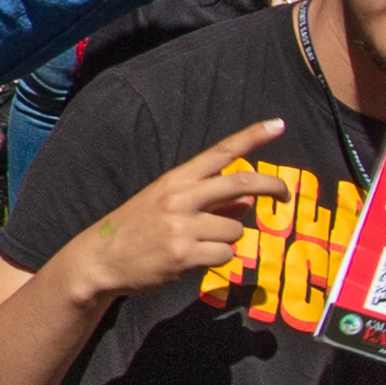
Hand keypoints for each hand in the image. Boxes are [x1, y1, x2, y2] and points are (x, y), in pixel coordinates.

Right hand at [60, 122, 293, 312]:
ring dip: (227, 239)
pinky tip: (192, 259)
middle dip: (272, 187)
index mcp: (176, 179)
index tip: (278, 125)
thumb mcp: (167, 206)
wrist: (99, 259)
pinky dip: (217, 258)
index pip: (220, 152)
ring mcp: (182, 226)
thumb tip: (249, 200)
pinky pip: (225, 255)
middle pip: (241, 183)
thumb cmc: (136, 230)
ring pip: (235, 229)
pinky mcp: (184, 254)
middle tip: (286, 195)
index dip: (252, 137)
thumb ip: (210, 200)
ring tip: (199, 244)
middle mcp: (181, 198)